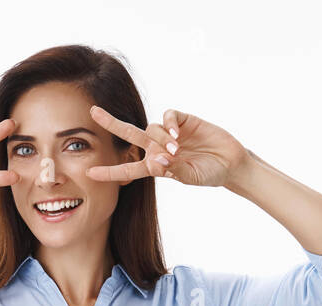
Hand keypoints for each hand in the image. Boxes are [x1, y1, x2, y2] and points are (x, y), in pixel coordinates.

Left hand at [85, 105, 247, 187]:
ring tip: (177, 151)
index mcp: (156, 166)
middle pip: (129, 135)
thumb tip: (156, 160)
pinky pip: (168, 117)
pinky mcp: (182, 120)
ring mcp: (170, 133)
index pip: (128, 168)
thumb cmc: (209, 173)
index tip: (89, 173)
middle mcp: (158, 147)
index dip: (110, 171)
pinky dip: (169, 125)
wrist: (231, 163)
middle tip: (93, 113)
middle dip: (111, 123)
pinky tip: (178, 136)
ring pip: (152, 129)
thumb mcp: (189, 176)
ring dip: (161, 140)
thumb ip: (172, 169)